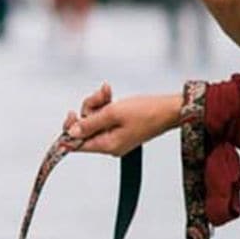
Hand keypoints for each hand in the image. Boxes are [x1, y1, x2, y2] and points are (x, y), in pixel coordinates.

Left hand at [62, 83, 181, 156]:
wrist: (169, 109)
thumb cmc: (147, 112)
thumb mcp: (113, 113)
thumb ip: (90, 123)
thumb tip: (72, 132)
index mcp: (107, 145)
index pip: (78, 145)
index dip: (70, 129)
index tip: (71, 114)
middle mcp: (110, 144)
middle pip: (86, 128)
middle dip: (89, 108)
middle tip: (99, 97)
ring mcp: (115, 135)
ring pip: (94, 119)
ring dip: (98, 103)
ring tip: (107, 92)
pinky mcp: (120, 127)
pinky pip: (105, 116)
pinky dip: (105, 104)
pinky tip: (110, 94)